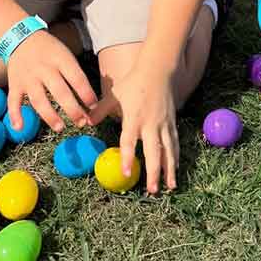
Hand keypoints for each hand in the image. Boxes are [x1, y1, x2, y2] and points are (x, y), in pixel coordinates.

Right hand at [6, 31, 97, 133]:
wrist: (22, 38)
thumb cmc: (50, 51)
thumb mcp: (66, 55)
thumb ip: (77, 75)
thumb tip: (92, 100)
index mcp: (60, 60)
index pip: (77, 78)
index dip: (86, 93)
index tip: (94, 106)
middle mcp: (44, 69)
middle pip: (60, 92)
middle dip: (72, 109)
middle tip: (81, 122)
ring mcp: (28, 78)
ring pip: (38, 100)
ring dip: (49, 116)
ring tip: (60, 128)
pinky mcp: (15, 84)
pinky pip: (13, 101)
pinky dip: (15, 115)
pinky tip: (19, 128)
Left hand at [90, 66, 177, 192]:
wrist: (158, 70)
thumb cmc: (134, 82)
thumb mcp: (114, 94)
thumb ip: (100, 109)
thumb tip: (86, 121)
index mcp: (134, 117)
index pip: (129, 141)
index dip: (127, 158)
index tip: (127, 173)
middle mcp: (150, 124)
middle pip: (153, 152)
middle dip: (153, 173)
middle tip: (153, 191)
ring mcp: (163, 124)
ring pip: (168, 151)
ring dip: (169, 170)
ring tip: (170, 187)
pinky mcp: (172, 123)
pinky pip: (174, 143)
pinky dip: (175, 157)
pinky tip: (175, 169)